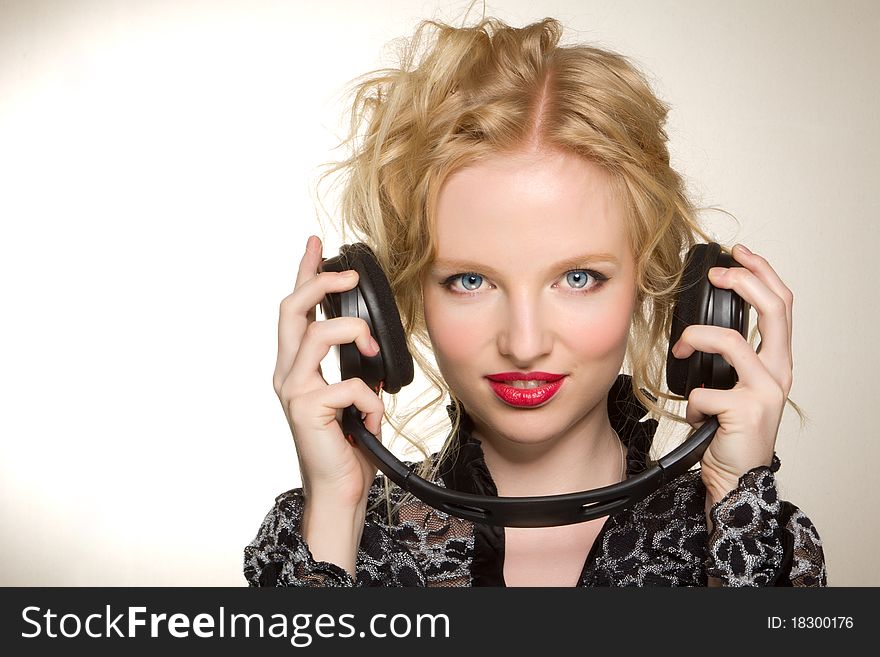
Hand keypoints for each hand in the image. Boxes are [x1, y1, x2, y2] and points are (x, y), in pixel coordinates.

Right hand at [272, 235, 384, 509]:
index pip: (296, 309)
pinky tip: (370, 419)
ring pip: (319, 332)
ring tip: (372, 354)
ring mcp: (293, 390)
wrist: (341, 490)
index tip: (316, 243)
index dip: (304, 272)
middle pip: (292, 307)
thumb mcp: (351, 395)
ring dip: (355, 333)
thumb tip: (368, 345)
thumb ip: (351, 368)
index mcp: (296, 365)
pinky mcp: (306, 410)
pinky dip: (370, 400)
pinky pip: (349, 384)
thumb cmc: (346, 444)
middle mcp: (287, 373)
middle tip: (348, 273)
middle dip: (321, 281)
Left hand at [671, 243, 793, 501]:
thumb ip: (725, 360)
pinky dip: (692, 401)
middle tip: (718, 273)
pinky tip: (696, 414)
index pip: (781, 306)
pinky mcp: (747, 410)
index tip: (739, 253)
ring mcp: (766, 391)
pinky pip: (705, 390)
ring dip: (696, 339)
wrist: (733, 479)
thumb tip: (695, 330)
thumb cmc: (728, 432)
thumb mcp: (731, 387)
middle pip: (774, 309)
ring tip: (680, 350)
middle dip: (745, 281)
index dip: (762, 274)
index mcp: (776, 362)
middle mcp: (779, 373)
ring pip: (732, 342)